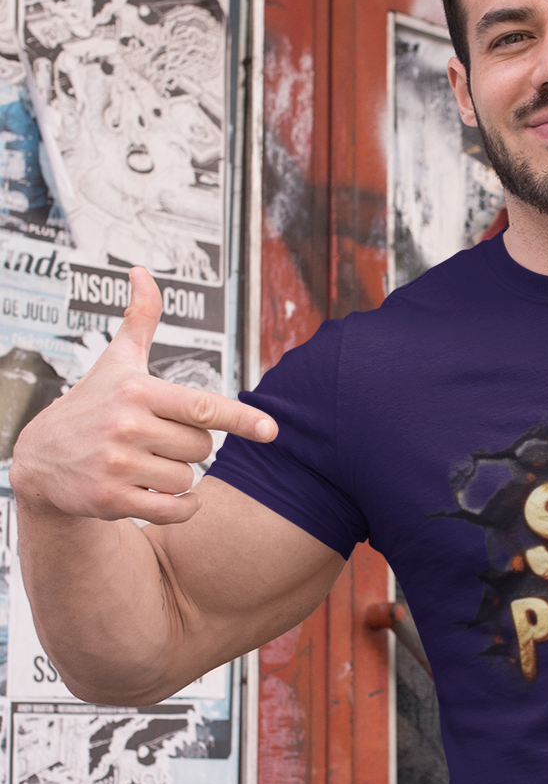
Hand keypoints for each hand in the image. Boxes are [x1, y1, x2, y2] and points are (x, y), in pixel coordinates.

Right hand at [11, 267, 276, 523]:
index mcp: (137, 391)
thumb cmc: (90, 406)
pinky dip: (179, 507)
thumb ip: (139, 321)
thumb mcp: (115, 362)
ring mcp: (117, 465)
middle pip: (202, 448)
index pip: (202, 406)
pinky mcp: (110, 498)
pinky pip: (174, 509)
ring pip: (188, 479)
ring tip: (144, 464)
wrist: (40, 460)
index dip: (241, 418)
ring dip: (176, 478)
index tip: (271, 429)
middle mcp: (127, 426)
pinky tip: (162, 495)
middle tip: (155, 441)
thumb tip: (142, 273)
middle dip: (188, 448)